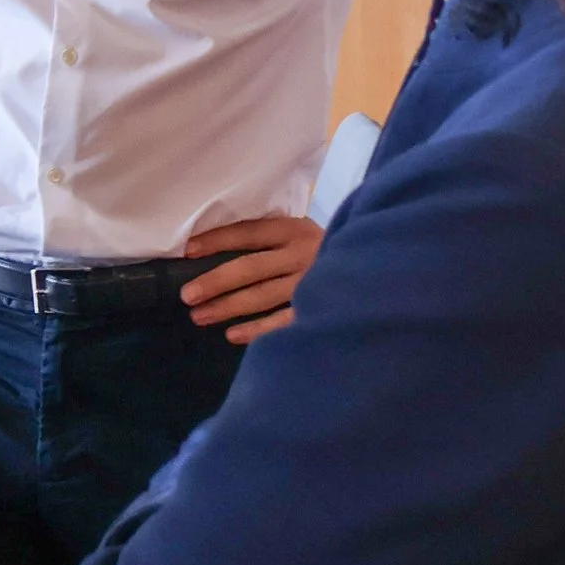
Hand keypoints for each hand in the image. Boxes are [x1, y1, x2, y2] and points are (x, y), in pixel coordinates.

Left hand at [182, 212, 321, 344]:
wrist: (377, 267)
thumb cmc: (322, 251)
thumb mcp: (301, 234)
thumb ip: (270, 241)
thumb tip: (213, 251)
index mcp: (294, 229)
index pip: (248, 233)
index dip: (217, 241)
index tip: (187, 252)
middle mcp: (303, 253)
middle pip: (250, 267)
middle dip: (216, 281)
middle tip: (187, 295)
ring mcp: (313, 282)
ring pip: (263, 296)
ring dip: (228, 307)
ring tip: (199, 316)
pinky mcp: (322, 307)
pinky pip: (284, 322)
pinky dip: (258, 330)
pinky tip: (232, 335)